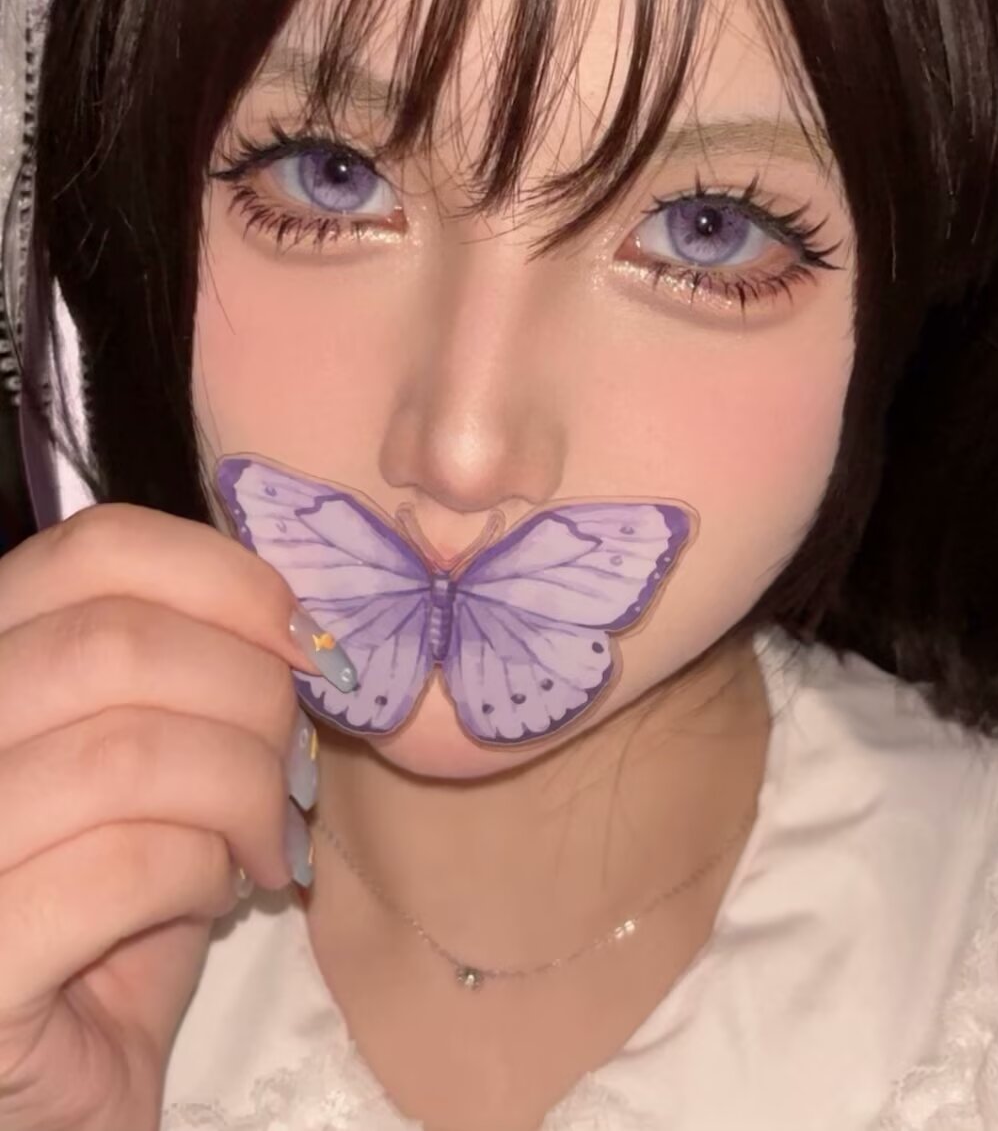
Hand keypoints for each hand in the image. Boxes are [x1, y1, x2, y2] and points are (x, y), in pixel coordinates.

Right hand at [0, 504, 329, 1130]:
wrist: (63, 1079)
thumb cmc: (114, 904)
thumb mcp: (153, 760)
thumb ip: (194, 673)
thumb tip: (303, 629)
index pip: (96, 547)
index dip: (227, 580)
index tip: (306, 645)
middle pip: (119, 642)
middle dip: (251, 696)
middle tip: (294, 766)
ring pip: (127, 750)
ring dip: (243, 791)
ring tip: (266, 838)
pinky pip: (124, 865)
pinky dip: (204, 869)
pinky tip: (217, 894)